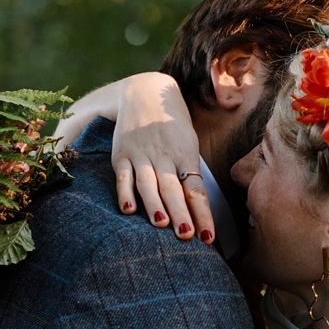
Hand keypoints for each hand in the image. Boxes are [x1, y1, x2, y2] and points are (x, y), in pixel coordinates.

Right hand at [111, 74, 214, 242]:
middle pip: (173, 188)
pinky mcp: (121, 154)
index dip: (202, 214)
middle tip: (186, 235)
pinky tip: (128, 209)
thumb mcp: (187, 145)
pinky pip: (123, 175)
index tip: (207, 237)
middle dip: (180, 213)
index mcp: (186, 155)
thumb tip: (199, 208)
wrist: (144, 91)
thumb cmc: (172, 127)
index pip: (196, 190)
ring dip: (155, 205)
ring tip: (161, 224)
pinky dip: (125, 192)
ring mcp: (141, 155)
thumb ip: (190, 174)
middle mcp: (164, 156)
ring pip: (149, 183)